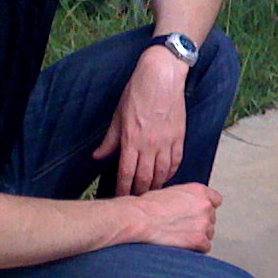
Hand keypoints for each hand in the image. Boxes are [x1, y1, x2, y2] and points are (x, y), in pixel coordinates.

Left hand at [95, 47, 189, 195]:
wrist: (161, 77)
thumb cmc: (137, 92)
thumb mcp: (118, 116)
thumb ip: (109, 140)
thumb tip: (97, 156)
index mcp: (131, 140)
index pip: (126, 173)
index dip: (123, 189)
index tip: (121, 197)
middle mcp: (149, 145)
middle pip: (145, 178)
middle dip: (140, 192)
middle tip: (136, 200)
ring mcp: (166, 142)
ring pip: (162, 173)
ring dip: (157, 185)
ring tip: (152, 193)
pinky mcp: (179, 137)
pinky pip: (176, 161)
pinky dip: (171, 172)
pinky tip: (166, 176)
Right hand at [133, 183, 221, 250]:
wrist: (138, 218)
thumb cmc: (147, 206)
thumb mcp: (171, 192)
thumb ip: (186, 199)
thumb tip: (187, 208)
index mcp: (199, 191)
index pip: (216, 200)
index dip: (205, 208)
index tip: (198, 214)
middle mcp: (205, 206)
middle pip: (211, 219)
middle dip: (199, 224)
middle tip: (181, 228)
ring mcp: (204, 223)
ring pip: (208, 234)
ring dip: (197, 237)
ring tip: (178, 237)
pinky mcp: (199, 240)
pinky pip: (204, 248)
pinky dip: (195, 249)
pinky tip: (181, 246)